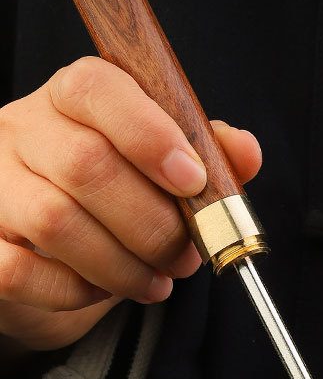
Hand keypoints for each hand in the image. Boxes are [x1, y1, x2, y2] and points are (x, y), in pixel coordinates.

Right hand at [0, 57, 261, 354]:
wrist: (44, 246)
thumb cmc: (114, 189)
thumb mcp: (165, 159)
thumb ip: (207, 151)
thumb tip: (245, 151)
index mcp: (73, 93)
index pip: (98, 89)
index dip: (150, 135)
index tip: (194, 180)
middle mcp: (22, 128)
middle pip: (86, 164)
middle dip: (154, 220)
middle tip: (189, 253)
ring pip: (56, 221)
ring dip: (125, 262)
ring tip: (160, 278)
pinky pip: (20, 271)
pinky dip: (76, 290)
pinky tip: (106, 289)